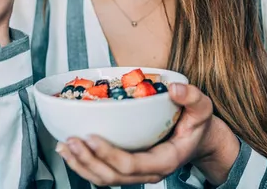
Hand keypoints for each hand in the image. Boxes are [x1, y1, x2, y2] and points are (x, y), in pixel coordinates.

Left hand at [56, 83, 239, 185]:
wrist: (199, 138)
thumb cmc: (198, 123)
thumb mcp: (202, 107)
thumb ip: (192, 97)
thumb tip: (175, 88)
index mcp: (164, 161)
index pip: (131, 165)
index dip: (108, 154)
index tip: (90, 137)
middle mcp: (148, 173)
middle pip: (111, 176)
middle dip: (87, 161)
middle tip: (69, 141)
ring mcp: (136, 173)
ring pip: (104, 178)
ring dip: (81, 164)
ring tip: (63, 146)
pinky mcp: (127, 168)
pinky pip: (103, 172)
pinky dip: (84, 162)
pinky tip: (69, 149)